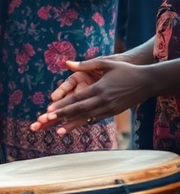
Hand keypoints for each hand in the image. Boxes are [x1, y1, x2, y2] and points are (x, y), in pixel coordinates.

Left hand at [30, 57, 148, 134]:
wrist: (148, 82)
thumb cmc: (126, 70)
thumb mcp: (106, 63)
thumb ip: (85, 64)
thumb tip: (67, 63)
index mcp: (99, 89)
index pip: (76, 99)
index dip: (62, 105)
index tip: (48, 111)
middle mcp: (103, 101)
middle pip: (79, 110)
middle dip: (62, 116)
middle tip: (46, 121)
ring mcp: (109, 108)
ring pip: (87, 117)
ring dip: (72, 124)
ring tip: (58, 131)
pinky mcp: (114, 112)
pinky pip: (96, 118)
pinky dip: (85, 122)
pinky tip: (75, 126)